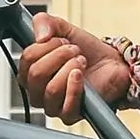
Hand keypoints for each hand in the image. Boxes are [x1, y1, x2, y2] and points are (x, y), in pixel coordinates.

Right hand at [18, 14, 139, 123]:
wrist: (114, 63)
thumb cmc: (88, 51)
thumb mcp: (64, 29)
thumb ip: (45, 22)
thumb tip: (39, 36)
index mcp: (32, 72)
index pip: (26, 60)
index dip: (45, 46)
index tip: (61, 40)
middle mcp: (38, 91)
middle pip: (35, 75)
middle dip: (58, 56)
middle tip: (74, 50)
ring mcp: (53, 106)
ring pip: (50, 90)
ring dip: (69, 68)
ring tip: (82, 61)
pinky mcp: (70, 116)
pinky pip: (65, 106)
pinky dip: (74, 87)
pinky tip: (81, 75)